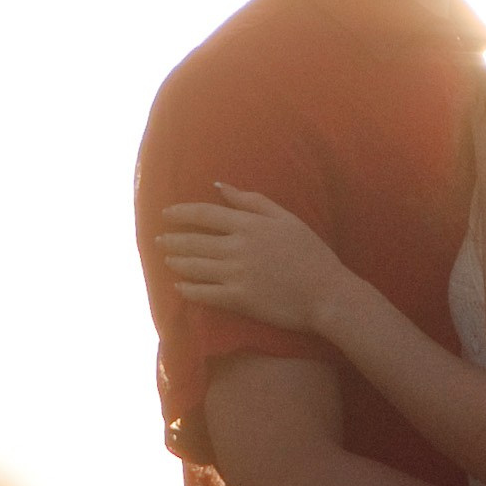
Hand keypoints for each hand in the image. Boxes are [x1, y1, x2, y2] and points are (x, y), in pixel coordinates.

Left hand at [158, 187, 352, 337]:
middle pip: (193, 242)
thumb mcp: (286, 218)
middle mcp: (237, 247)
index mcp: (249, 224)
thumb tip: (220, 186)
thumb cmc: (311, 254)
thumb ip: (252, 201)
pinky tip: (179, 287)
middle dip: (172, 240)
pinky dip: (188, 289)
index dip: (180, 213)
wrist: (327, 293)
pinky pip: (204, 293)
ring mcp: (236, 274)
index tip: (165, 214)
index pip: (204, 215)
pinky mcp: (238, 299)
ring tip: (167, 260)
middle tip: (158, 240)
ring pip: (194, 267)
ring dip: (176, 263)